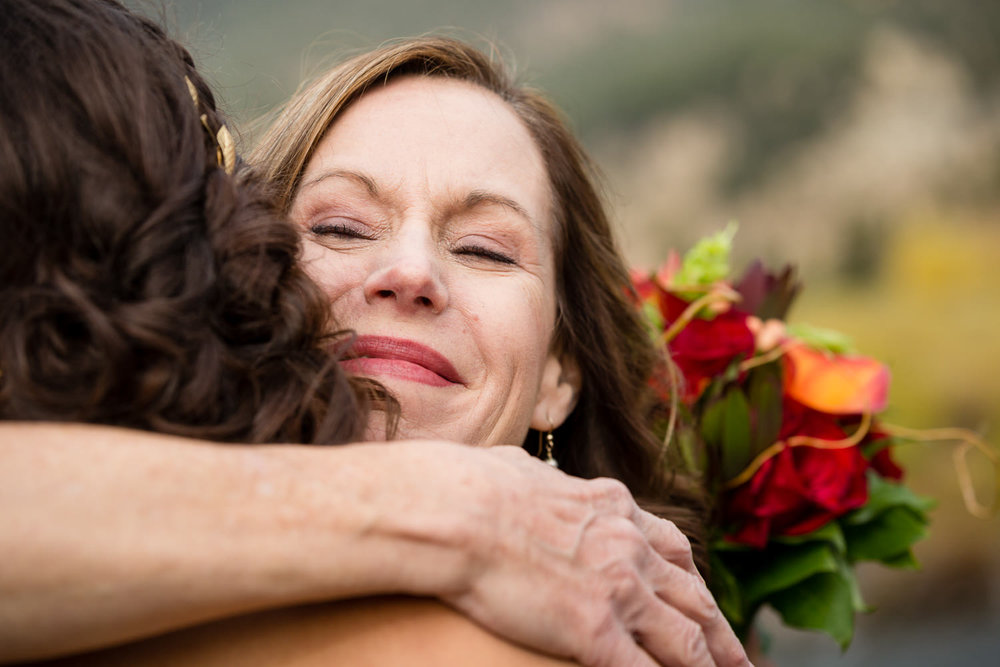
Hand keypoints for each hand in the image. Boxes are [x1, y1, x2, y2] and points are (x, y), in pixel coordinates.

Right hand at [424, 445, 750, 666]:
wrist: (459, 511)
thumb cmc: (476, 485)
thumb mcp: (525, 470)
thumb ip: (543, 479)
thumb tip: (529, 475)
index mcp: (613, 507)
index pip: (672, 549)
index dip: (694, 580)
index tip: (702, 597)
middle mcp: (628, 547)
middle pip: (693, 597)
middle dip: (720, 631)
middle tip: (741, 657)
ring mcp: (618, 589)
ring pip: (685, 639)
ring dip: (711, 664)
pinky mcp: (595, 630)